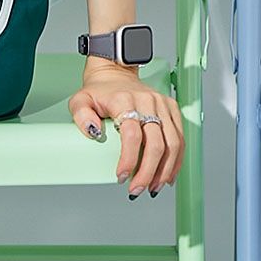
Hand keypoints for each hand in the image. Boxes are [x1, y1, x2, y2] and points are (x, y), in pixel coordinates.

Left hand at [68, 66, 184, 196]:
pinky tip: (167, 175)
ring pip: (173, 144)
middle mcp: (147, 101)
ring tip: (153, 187)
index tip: (121, 176)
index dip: (129, 159)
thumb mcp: (80, 99)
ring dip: (165, 171)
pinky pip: (180, 138)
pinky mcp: (171, 108)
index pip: (132, 135)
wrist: (115, 72)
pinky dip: (176, 160)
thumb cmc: (99, 90)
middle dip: (148, 173)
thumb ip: (81, 115)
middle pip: (155, 144)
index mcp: (124, 100)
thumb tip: (93, 132)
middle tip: (137, 189)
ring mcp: (162, 104)